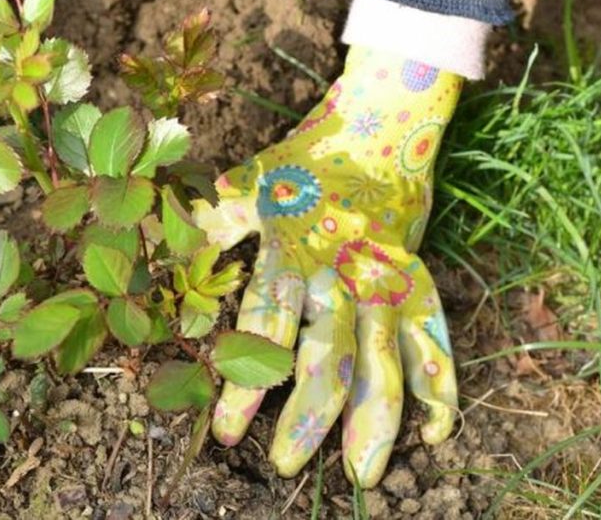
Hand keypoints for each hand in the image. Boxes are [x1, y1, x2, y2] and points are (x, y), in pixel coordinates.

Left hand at [194, 46, 460, 486]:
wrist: (382, 126)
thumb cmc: (304, 161)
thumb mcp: (247, 185)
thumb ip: (210, 224)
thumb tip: (162, 254)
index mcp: (293, 250)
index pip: (265, 328)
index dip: (246, 384)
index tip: (227, 434)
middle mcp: (342, 272)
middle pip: (329, 354)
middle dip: (308, 415)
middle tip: (285, 464)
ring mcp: (386, 280)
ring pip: (385, 360)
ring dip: (376, 420)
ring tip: (362, 474)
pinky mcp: (417, 281)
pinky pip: (433, 338)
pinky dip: (438, 385)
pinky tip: (435, 433)